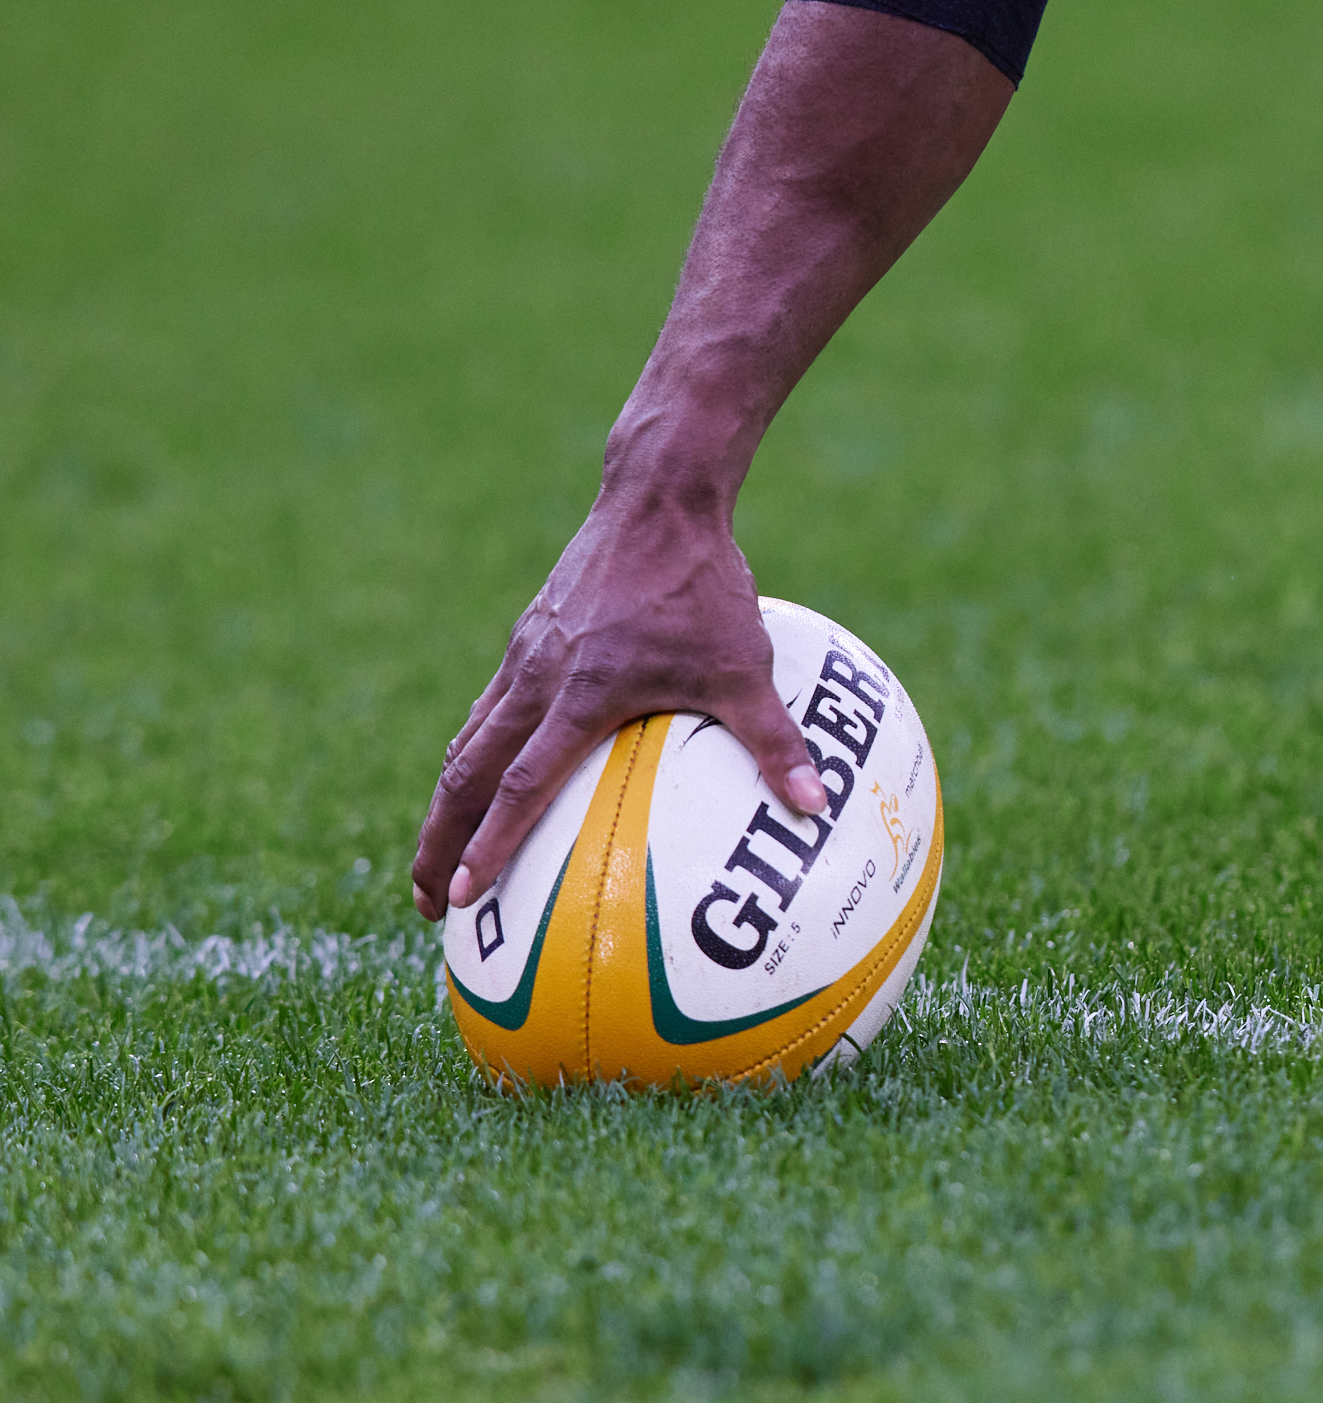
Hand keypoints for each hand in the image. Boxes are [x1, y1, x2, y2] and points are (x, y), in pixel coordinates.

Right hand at [410, 490, 827, 920]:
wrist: (659, 499)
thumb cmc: (704, 585)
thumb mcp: (746, 666)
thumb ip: (774, 740)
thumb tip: (815, 806)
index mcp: (580, 695)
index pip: (521, 786)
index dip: (488, 844)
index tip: (459, 896)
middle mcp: (537, 678)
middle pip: (467, 774)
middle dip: (438, 841)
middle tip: (426, 903)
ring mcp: (526, 654)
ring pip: (469, 740)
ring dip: (449, 801)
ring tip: (438, 855)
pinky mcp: (530, 634)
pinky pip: (492, 706)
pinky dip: (477, 751)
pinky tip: (490, 774)